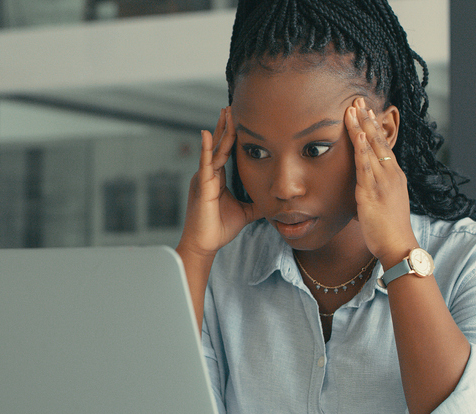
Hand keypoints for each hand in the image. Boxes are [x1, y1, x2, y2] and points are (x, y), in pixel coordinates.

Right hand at [178, 107, 260, 257]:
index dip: (231, 136)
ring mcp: (204, 178)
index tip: (238, 119)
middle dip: (225, 126)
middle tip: (231, 106)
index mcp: (217, 178)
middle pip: (218, 145)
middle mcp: (208, 174)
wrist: (204, 245)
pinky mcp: (201, 186)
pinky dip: (205, 148)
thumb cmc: (219, 229)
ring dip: (220, 130)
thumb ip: (257, 202)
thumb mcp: (245, 211)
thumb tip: (274, 198)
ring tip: (225, 112)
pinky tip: (205, 133)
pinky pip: (204, 163)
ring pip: (214, 149)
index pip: (225, 151)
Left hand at [345, 98, 417, 267]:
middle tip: (358, 100)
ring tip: (353, 108)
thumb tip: (365, 186)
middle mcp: (391, 174)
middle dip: (367, 119)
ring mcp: (383, 182)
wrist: (399, 246)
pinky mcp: (373, 192)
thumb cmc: (390, 230)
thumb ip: (377, 190)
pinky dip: (361, 148)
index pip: (384, 145)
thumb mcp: (386, 204)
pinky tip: (356, 133)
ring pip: (371, 148)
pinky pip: (366, 166)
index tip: (366, 111)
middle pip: (378, 141)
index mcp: (395, 176)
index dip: (374, 127)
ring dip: (361, 126)